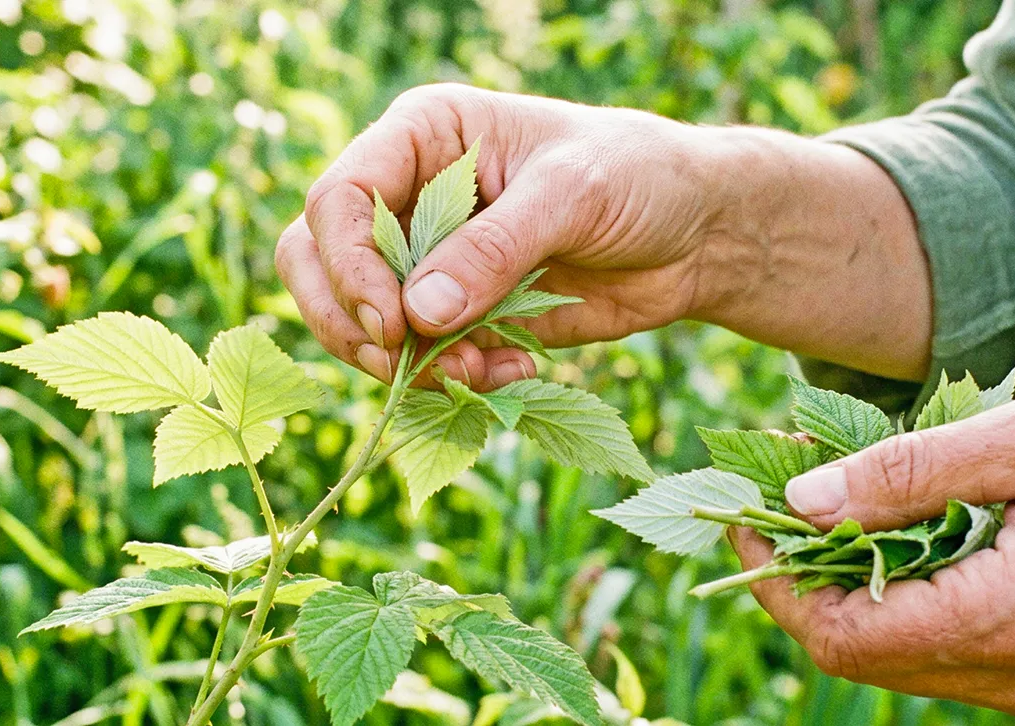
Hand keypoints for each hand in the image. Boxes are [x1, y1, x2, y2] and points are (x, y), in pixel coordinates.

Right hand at [275, 83, 738, 386]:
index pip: (338, 199)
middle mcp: (412, 197)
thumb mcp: (573, 194)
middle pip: (317, 262)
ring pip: (362, 322)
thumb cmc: (639, 176)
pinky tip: (512, 376)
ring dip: (407, 364)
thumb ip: (495, 249)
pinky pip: (424, 360)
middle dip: (350, 321)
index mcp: (425, 137)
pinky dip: (455, 381)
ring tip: (475, 375)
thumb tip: (417, 313)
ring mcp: (432, 262)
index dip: (347, 264)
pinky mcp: (464, 315)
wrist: (697, 232)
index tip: (393, 320)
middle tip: (401, 362)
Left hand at [729, 388, 1014, 723]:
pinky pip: (956, 664)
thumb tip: (804, 498)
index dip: (775, 583)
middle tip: (773, 508)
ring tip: (827, 519)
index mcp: (1014, 620)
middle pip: (867, 659)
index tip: (739, 518)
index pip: (845, 636)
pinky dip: (908, 613)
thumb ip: (908, 472)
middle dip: (803, 587)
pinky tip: (898, 552)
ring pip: (907, 666)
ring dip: (852, 598)